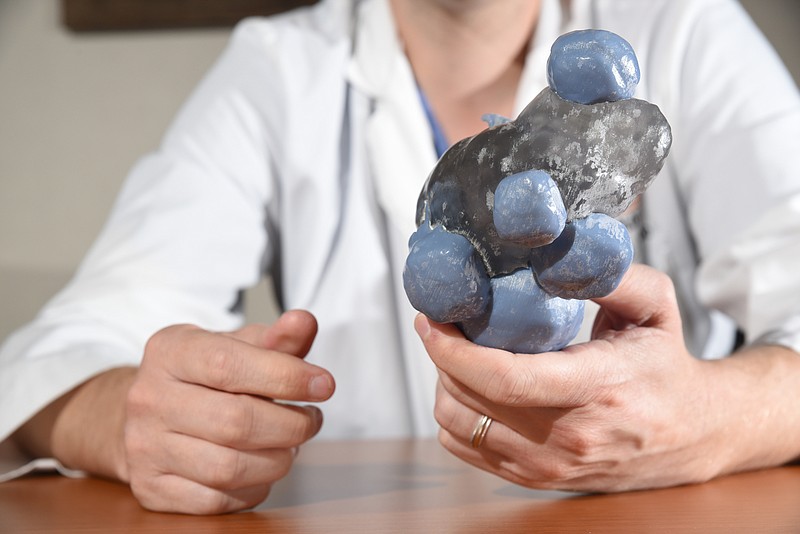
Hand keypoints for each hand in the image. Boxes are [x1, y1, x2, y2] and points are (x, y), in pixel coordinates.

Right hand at [124, 310, 334, 513]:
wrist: (147, 414)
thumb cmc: (205, 375)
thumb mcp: (238, 346)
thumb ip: (276, 339)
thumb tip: (304, 322)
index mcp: (170, 351)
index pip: (228, 365)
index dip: (285, 377)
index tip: (324, 385)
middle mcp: (149, 398)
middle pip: (235, 422)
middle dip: (291, 425)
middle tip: (311, 420)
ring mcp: (144, 447)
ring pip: (228, 468)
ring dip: (278, 460)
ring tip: (290, 444)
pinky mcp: (151, 489)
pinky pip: (216, 501)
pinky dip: (253, 488)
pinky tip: (262, 469)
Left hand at [417, 264, 726, 491]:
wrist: (693, 434)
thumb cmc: (667, 369)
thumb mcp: (656, 308)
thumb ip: (611, 276)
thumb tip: (558, 254)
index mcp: (596, 389)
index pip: (504, 378)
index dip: (452, 349)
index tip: (431, 320)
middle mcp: (568, 437)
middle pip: (470, 398)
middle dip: (442, 356)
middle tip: (444, 324)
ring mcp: (549, 465)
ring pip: (458, 425)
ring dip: (445, 384)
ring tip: (460, 354)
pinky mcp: (535, 478)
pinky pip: (465, 448)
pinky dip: (456, 415)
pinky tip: (472, 387)